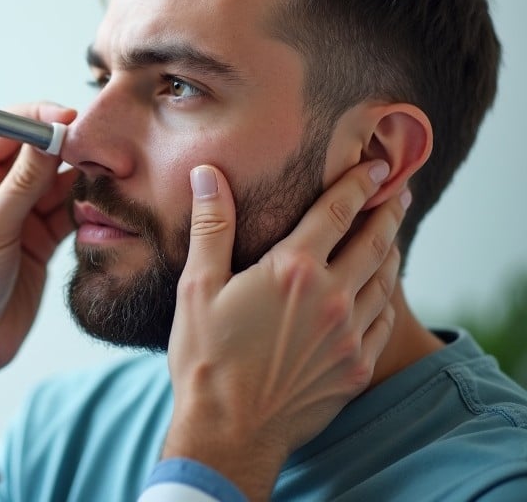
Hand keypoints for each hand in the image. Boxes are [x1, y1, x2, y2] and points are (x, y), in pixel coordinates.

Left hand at [0, 103, 77, 408]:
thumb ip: (24, 181)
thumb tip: (49, 136)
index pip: (4, 130)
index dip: (37, 120)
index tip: (69, 118)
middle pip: (34, 152)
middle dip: (64, 147)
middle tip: (95, 146)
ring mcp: (18, 213)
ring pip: (55, 180)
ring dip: (78, 176)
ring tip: (104, 173)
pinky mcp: (39, 237)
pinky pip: (66, 210)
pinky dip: (83, 205)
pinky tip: (99, 201)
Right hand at [162, 160, 406, 500]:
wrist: (229, 430)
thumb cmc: (206, 356)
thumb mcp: (198, 285)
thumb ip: (212, 226)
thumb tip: (208, 175)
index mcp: (294, 270)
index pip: (336, 212)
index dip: (357, 184)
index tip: (374, 166)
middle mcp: (332, 297)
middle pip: (374, 241)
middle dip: (387, 211)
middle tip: (397, 192)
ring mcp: (349, 335)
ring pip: (385, 281)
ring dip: (391, 251)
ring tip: (391, 236)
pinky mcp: (355, 367)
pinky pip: (382, 321)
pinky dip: (385, 297)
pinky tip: (379, 292)